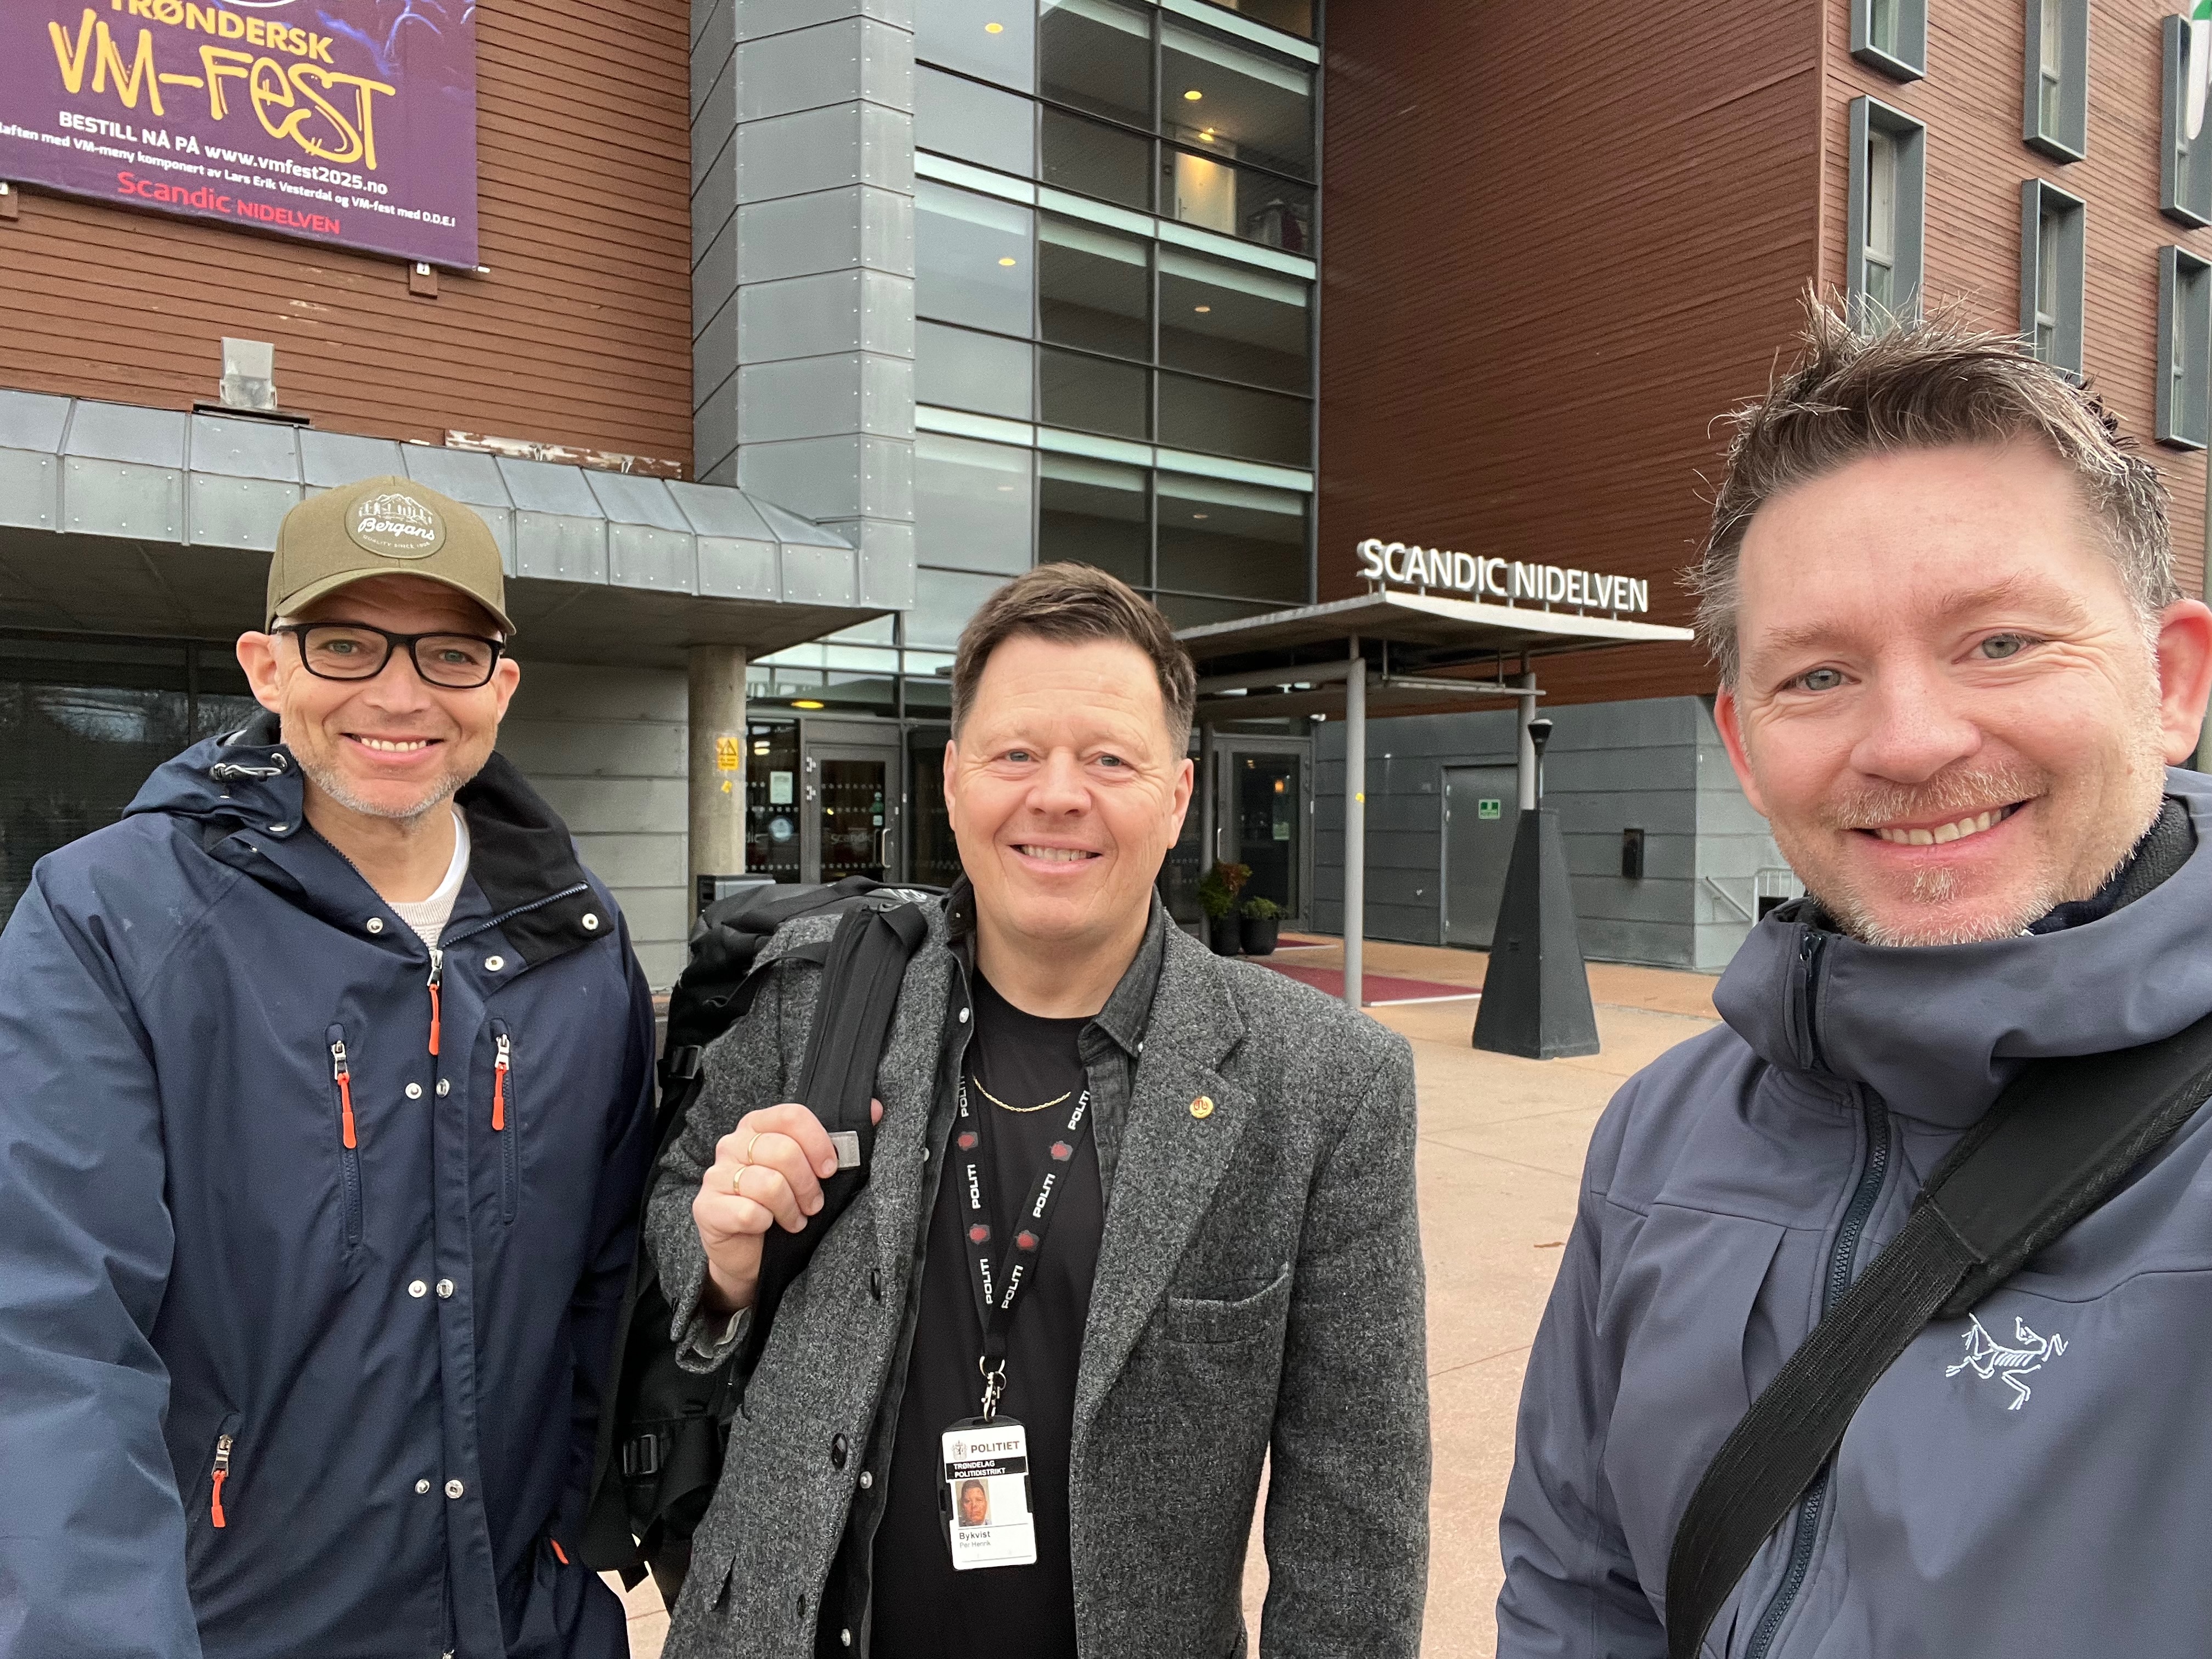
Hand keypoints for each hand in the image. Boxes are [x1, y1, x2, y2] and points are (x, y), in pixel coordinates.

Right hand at [693, 1099, 882, 1315]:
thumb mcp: (813, 1171)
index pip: (791, 1116)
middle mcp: (732, 1144)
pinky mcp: (706, 1207)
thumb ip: (842, 1139)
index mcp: (758, 1125)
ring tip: (796, 1219)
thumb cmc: (784, 1205)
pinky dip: (767, 1224)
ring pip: (769, 1184)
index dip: (819, 1142)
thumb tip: (877, 1109)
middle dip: (808, 1184)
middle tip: (814, 1203)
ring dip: (791, 1208)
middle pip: (783, 1150)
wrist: (752, 1253)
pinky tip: (769, 1228)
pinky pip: (748, 1212)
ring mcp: (716, 1175)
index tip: (831, 1168)